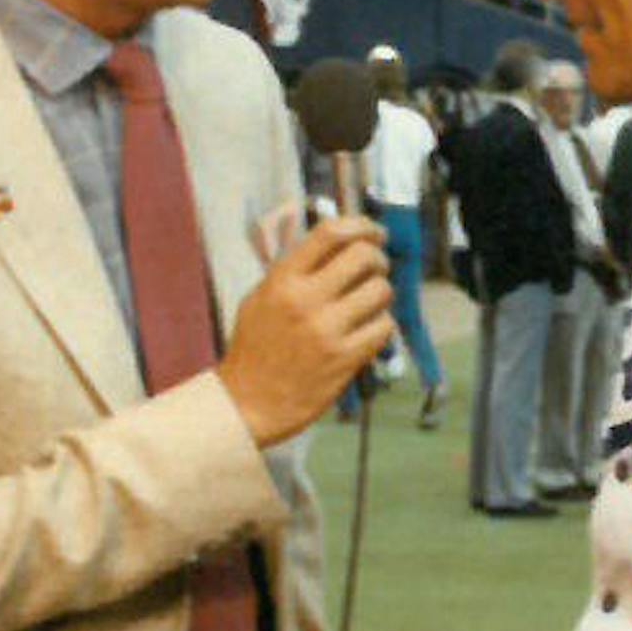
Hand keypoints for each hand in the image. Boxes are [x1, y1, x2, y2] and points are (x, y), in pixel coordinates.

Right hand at [219, 219, 390, 446]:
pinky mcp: (345, 359)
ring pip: (381, 291)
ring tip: (367, 304)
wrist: (247, 405)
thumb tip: (335, 243)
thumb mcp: (260, 298)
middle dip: (377, 259)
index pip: (330, 233)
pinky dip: (381, 324)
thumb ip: (294, 271)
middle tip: (374, 270)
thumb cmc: (253, 350)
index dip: (361, 225)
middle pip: (364, 256)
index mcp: (282, 280)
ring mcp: (327, 330)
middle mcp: (305, 300)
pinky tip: (367, 330)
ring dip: (381, 294)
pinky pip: (384, 326)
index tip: (374, 232)